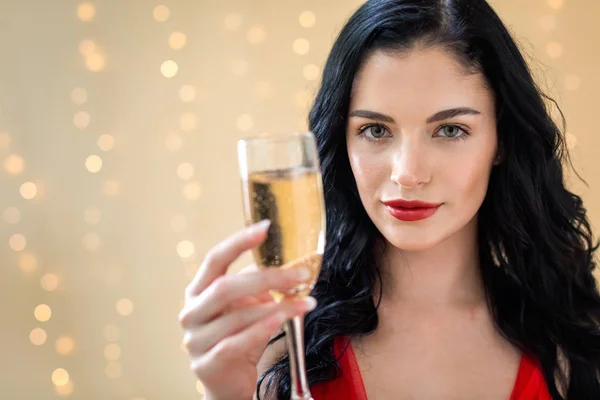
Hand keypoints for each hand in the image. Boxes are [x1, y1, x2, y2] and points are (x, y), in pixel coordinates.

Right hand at [179, 220, 316, 399]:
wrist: (227, 381)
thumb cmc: (239, 336)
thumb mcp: (248, 305)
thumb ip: (258, 283)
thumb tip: (291, 260)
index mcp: (199, 290)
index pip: (215, 259)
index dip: (239, 242)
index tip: (266, 228)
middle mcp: (192, 312)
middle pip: (226, 287)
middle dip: (267, 278)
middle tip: (300, 276)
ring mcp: (195, 340)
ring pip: (237, 316)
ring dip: (277, 307)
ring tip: (304, 302)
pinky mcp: (206, 364)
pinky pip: (235, 343)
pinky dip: (262, 329)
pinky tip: (283, 321)